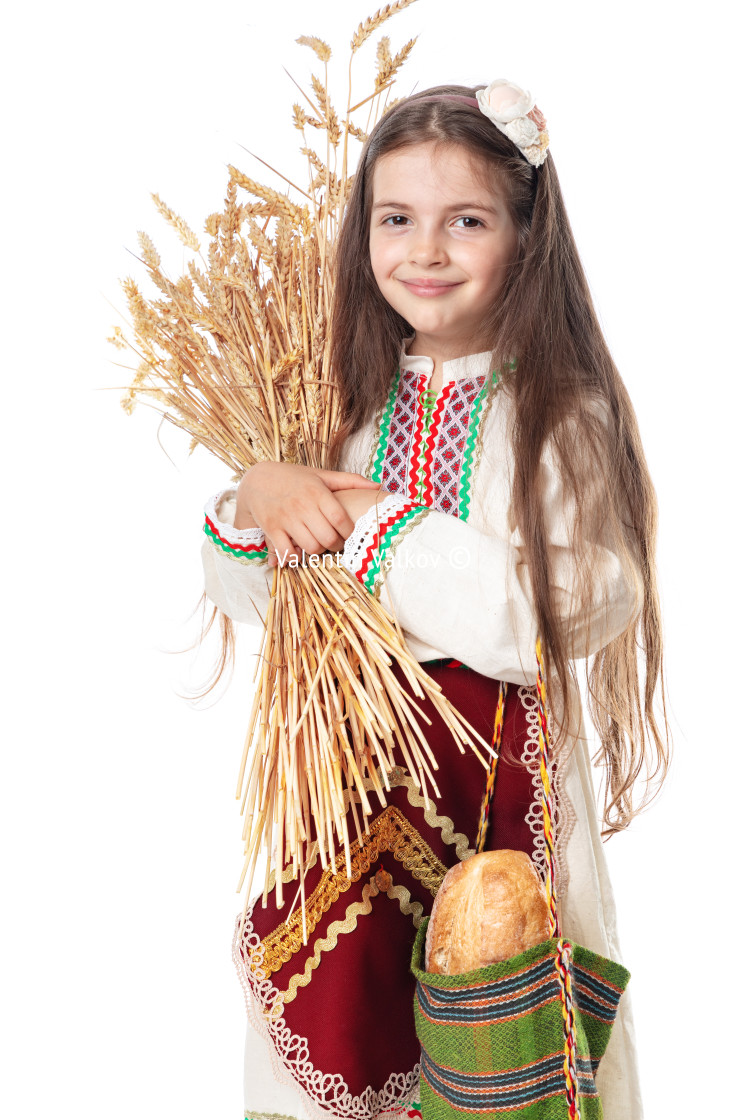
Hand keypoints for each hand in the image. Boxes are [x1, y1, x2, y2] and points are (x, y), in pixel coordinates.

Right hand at [234, 462, 380, 566]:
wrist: (257, 479)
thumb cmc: (295, 478)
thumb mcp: (322, 475)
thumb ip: (350, 481)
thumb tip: (378, 486)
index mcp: (318, 492)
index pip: (340, 519)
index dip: (349, 533)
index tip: (349, 536)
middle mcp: (302, 505)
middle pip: (328, 538)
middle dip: (336, 546)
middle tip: (335, 544)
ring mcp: (286, 518)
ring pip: (310, 547)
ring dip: (318, 553)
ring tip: (319, 547)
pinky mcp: (271, 528)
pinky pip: (287, 552)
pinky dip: (295, 558)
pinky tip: (299, 552)